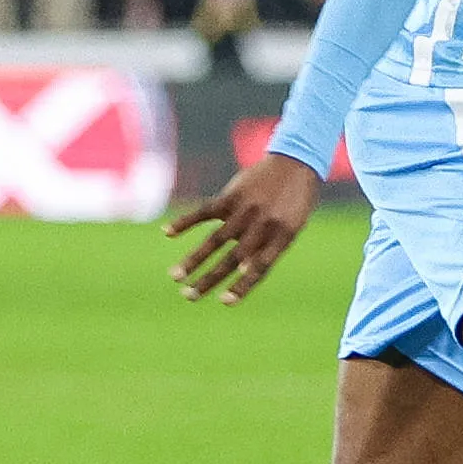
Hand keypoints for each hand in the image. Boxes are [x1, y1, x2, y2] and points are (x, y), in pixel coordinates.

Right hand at [165, 152, 319, 303]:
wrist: (296, 162)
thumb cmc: (293, 203)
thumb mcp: (291, 227)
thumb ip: (267, 248)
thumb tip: (238, 270)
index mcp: (282, 237)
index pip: (260, 267)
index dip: (243, 285)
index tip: (224, 302)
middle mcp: (262, 226)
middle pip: (232, 258)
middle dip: (209, 279)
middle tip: (188, 296)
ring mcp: (246, 210)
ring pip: (215, 240)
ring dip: (193, 259)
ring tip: (175, 276)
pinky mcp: (231, 196)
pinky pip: (205, 211)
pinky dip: (185, 221)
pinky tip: (166, 232)